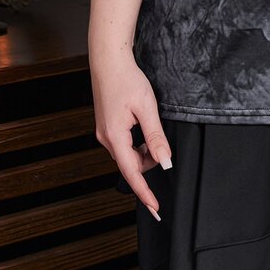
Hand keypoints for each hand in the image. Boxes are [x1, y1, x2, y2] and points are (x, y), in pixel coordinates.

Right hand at [92, 53, 171, 219]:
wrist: (109, 61)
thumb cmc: (127, 80)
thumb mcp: (147, 108)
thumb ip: (155, 137)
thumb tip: (164, 161)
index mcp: (114, 137)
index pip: (132, 174)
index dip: (145, 192)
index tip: (156, 208)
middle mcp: (105, 138)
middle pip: (131, 164)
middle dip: (149, 162)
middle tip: (163, 146)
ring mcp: (104, 132)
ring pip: (128, 154)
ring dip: (144, 151)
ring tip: (153, 130)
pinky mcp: (107, 126)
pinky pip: (124, 144)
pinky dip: (137, 143)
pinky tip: (144, 127)